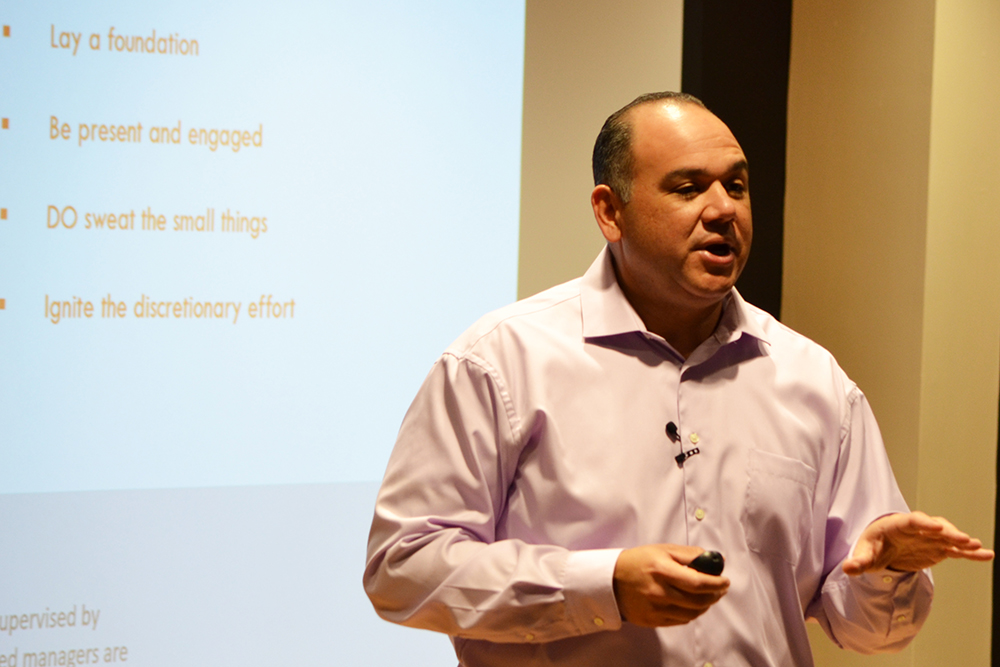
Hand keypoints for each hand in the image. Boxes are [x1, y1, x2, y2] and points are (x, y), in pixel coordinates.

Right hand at [613, 544, 729, 626]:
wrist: (611, 580)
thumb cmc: (639, 562)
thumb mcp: (663, 550)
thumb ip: (689, 554)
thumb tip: (714, 559)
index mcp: (662, 570)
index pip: (698, 582)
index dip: (716, 584)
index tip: (725, 581)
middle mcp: (659, 592)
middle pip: (698, 601)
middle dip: (715, 595)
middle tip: (720, 589)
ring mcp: (655, 609)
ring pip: (692, 614)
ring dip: (705, 606)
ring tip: (708, 597)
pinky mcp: (652, 620)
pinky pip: (680, 621)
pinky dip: (691, 614)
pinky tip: (692, 605)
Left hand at [843, 511, 994, 575]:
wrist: (882, 549)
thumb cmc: (872, 547)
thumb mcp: (863, 554)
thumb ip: (857, 561)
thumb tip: (847, 568)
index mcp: (895, 525)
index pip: (910, 521)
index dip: (923, 523)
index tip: (936, 526)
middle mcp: (916, 529)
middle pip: (934, 527)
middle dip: (948, 532)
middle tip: (964, 539)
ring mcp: (929, 538)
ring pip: (948, 537)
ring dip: (962, 541)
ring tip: (977, 546)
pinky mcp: (938, 549)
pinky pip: (956, 549)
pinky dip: (970, 553)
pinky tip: (987, 555)